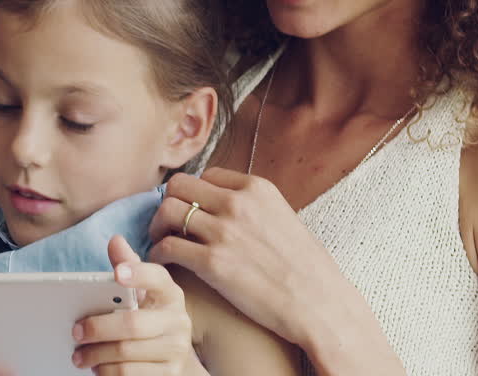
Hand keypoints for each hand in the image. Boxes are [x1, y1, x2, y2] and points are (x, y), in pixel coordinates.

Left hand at [70, 235, 197, 373]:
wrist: (175, 361)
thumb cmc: (151, 320)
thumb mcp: (144, 294)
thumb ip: (128, 267)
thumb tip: (115, 240)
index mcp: (170, 294)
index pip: (157, 279)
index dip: (138, 274)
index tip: (117, 273)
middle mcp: (178, 321)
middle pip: (132, 324)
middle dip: (99, 328)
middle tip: (76, 331)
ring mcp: (175, 350)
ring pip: (126, 353)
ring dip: (96, 355)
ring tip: (80, 355)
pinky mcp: (168, 375)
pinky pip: (129, 374)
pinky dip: (108, 372)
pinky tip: (98, 368)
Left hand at [147, 169, 353, 348]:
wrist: (319, 303)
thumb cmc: (307, 268)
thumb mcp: (283, 218)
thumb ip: (254, 207)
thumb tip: (228, 207)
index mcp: (257, 188)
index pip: (207, 175)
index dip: (194, 192)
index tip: (191, 209)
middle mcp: (237, 203)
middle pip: (179, 186)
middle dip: (169, 203)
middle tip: (168, 224)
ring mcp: (223, 231)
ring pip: (167, 211)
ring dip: (158, 226)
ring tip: (161, 241)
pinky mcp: (212, 263)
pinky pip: (167, 246)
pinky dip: (158, 253)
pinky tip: (163, 263)